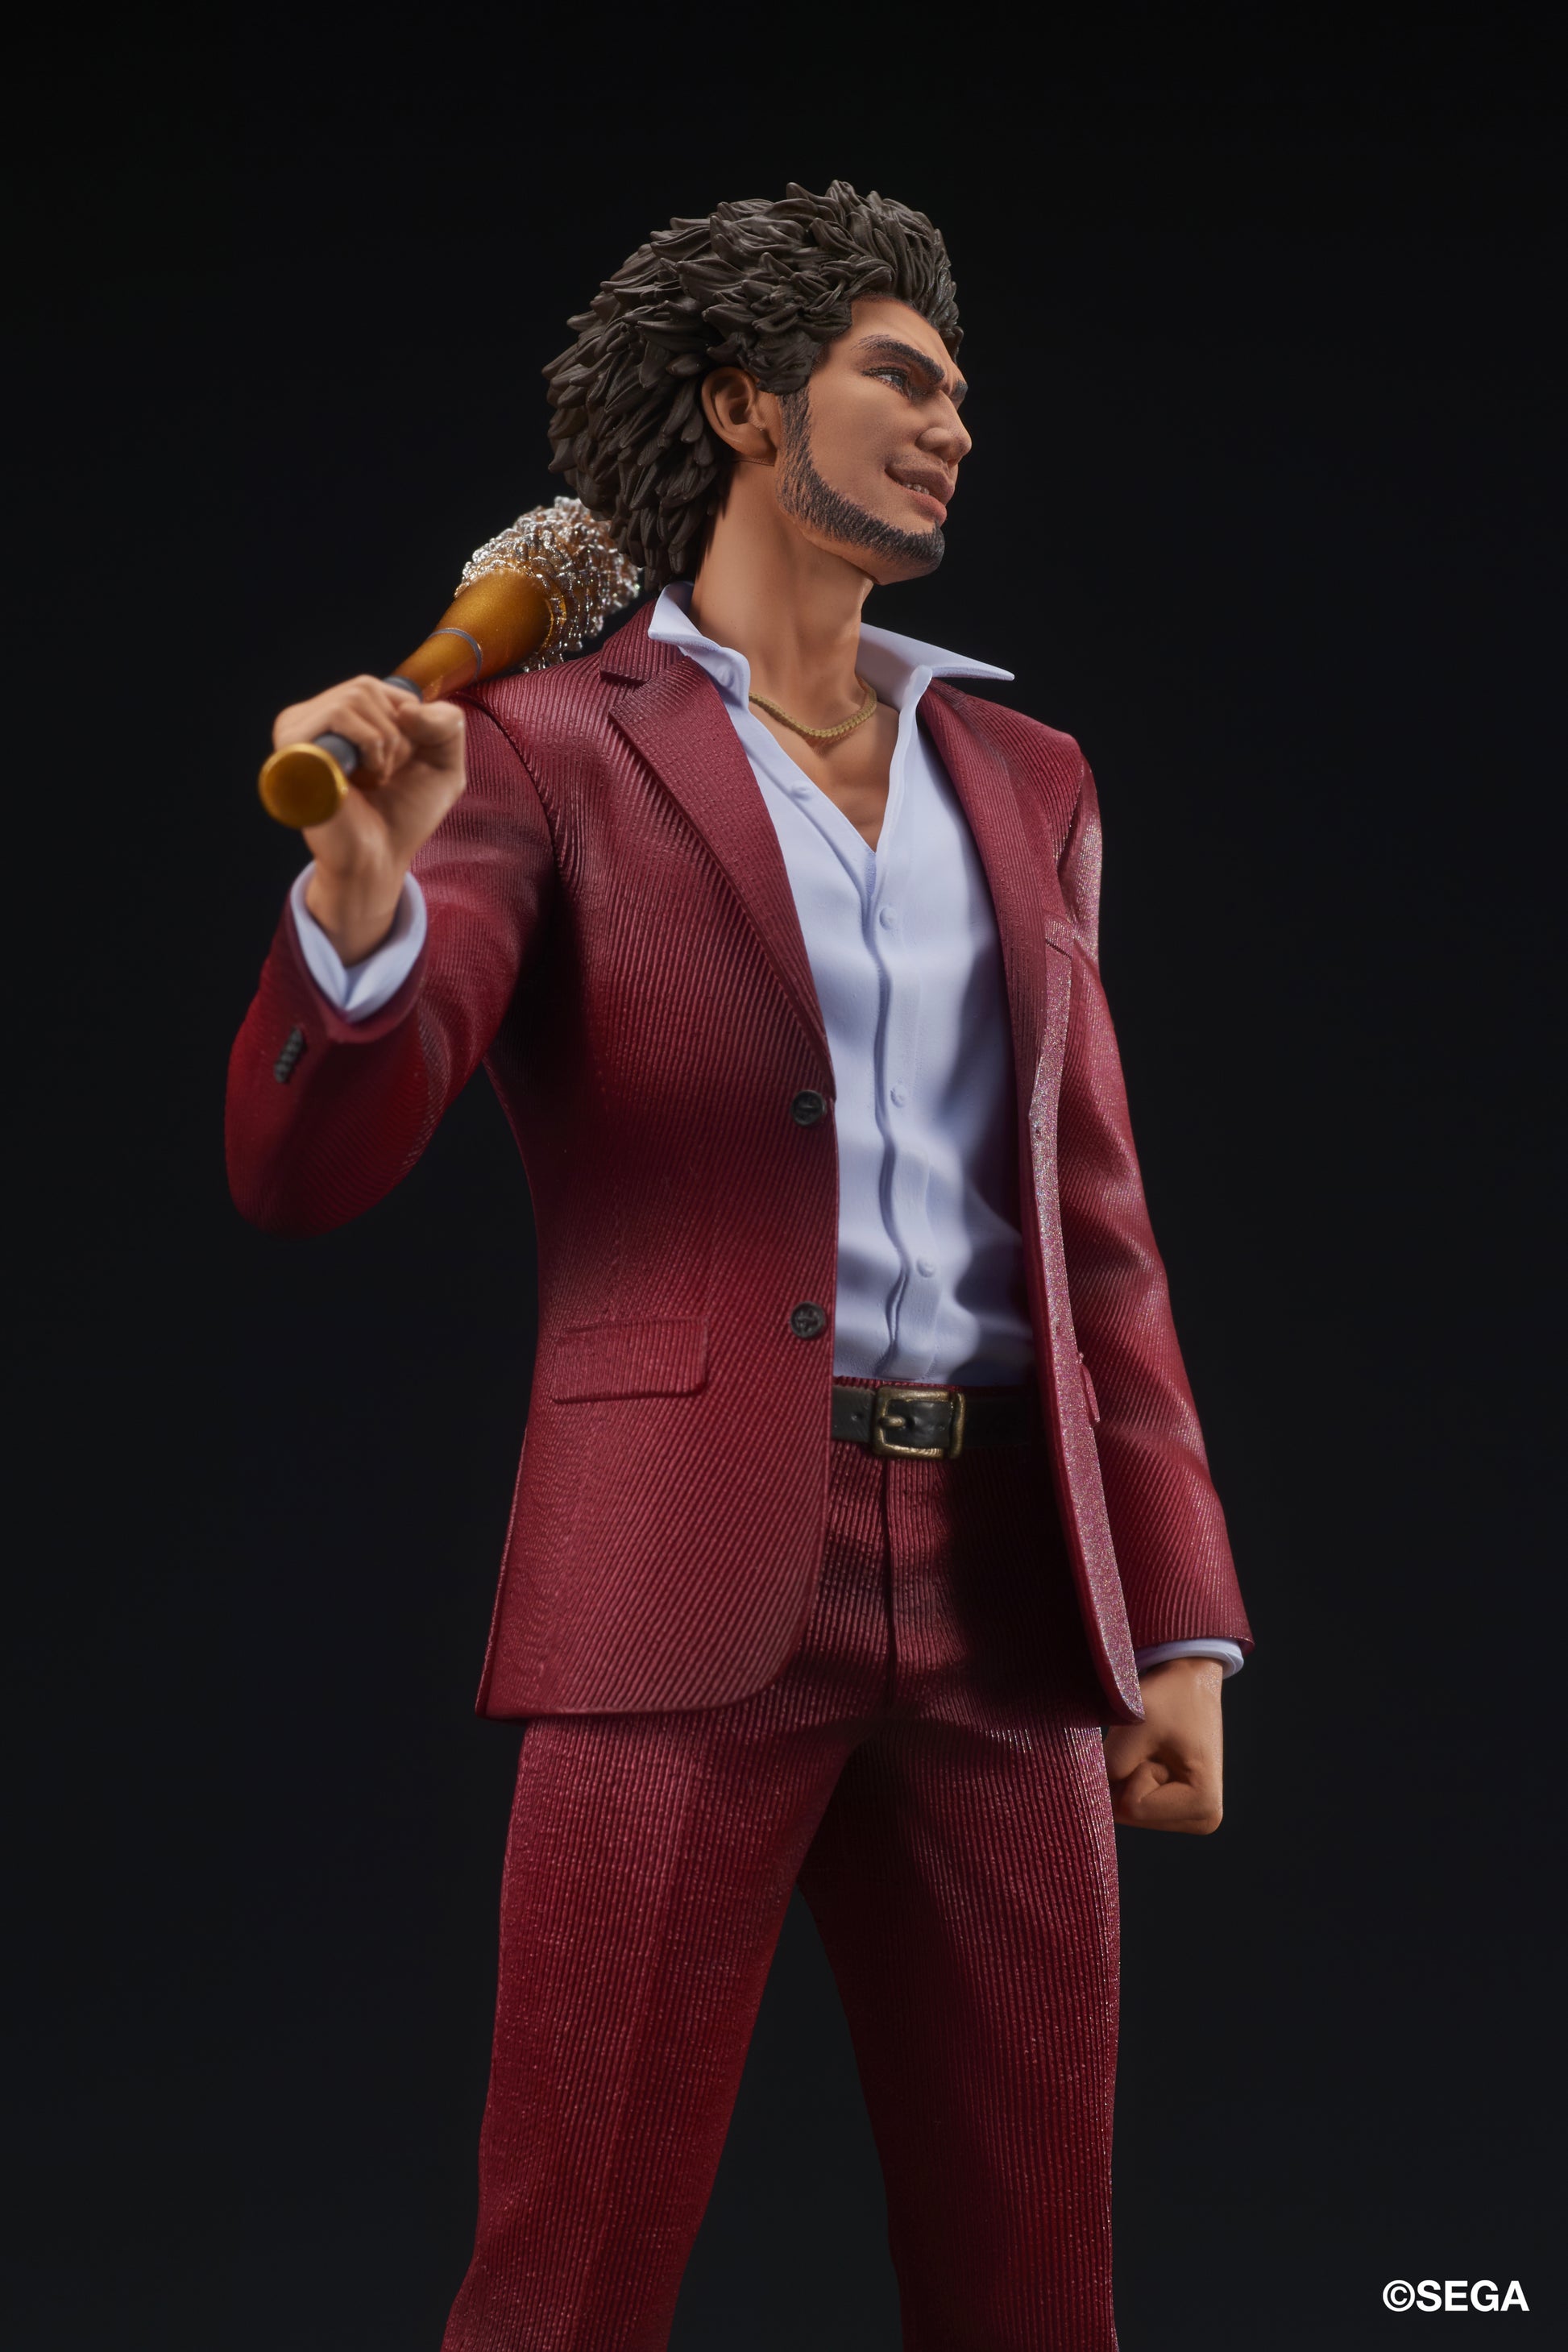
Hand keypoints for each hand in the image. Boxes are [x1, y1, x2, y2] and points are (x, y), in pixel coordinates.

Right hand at [272, 676, 466, 964]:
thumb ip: (447, 721)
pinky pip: (340, 715)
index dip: (409, 726)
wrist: (379, 858)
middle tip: (385, 777)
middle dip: (397, 736)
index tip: (399, 767)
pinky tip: (359, 780)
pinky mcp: (293, 747)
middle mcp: (312, 717)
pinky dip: (369, 746)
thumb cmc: (404, 815)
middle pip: (368, 687)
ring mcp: (297, 730)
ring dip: (383, 744)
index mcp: (339, 715)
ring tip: (372, 779)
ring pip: (356, 697)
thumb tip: (407, 707)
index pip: (384, 689)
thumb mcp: (444, 762)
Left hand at [1104, 1655, 1224, 1833]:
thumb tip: (1085, 1792)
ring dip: (1125, 1775)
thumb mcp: (1138, 1723)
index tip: (1152, 1741)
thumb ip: (1111, 1763)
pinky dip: (1128, 1777)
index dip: (1129, 1768)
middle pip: (1129, 1814)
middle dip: (1125, 1775)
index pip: (1133, 1807)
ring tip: (1151, 1747)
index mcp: (1203, 1805)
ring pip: (1126, 1810)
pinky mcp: (1177, 1809)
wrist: (1190, 1681)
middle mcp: (1203, 1820)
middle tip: (1149, 1743)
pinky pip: (1131, 1803)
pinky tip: (1149, 1755)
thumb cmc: (1169, 1698)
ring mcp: (1190, 1817)